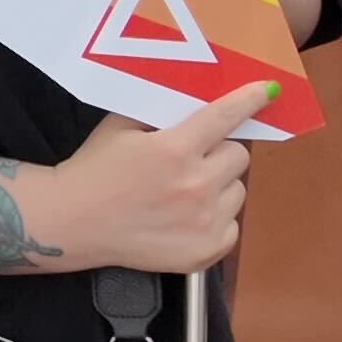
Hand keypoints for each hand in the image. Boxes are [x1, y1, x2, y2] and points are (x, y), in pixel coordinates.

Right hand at [47, 83, 270, 274]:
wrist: (74, 222)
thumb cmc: (95, 169)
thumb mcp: (121, 126)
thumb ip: (162, 113)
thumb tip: (199, 102)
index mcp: (174, 149)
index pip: (225, 117)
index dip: (249, 100)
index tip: (267, 91)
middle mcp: (196, 185)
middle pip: (238, 155)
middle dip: (219, 152)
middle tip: (194, 158)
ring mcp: (205, 221)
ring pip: (237, 190)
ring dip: (219, 186)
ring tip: (185, 192)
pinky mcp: (207, 250)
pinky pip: (232, 224)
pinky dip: (215, 218)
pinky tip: (186, 218)